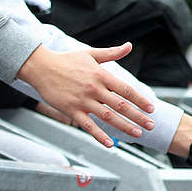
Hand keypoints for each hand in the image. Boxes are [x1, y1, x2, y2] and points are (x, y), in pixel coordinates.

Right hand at [15, 43, 155, 146]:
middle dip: (138, 116)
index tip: (151, 108)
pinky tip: (110, 144)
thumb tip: (129, 46)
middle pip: (121, 105)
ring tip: (138, 134)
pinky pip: (88, 126)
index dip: (140, 100)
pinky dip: (100, 136)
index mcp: (101, 75)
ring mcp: (83, 101)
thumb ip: (112, 53)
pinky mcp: (71, 110)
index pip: (126, 89)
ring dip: (124, 127)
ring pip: (108, 117)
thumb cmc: (66, 60)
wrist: (40, 67)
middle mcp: (94, 89)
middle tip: (152, 126)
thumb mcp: (90, 54)